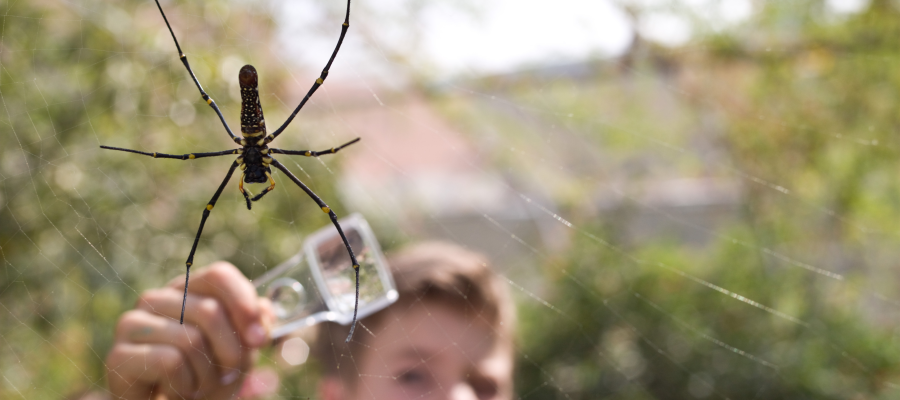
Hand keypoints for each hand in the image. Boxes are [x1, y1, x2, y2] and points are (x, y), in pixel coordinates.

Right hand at [106, 262, 273, 398]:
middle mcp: (156, 299)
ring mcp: (132, 324)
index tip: (259, 339)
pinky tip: (176, 392)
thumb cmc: (205, 377)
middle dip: (231, 352)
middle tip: (228, 375)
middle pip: (210, 311)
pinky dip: (184, 386)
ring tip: (199, 386)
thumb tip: (264, 309)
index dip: (244, 303)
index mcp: (187, 290)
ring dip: (207, 375)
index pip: (219, 275)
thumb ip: (254, 326)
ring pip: (191, 340)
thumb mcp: (239, 350)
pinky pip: (170, 362)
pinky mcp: (118, 356)